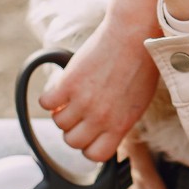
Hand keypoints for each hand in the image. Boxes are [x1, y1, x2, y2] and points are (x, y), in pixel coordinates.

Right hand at [40, 18, 158, 161]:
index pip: (95, 156)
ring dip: (62, 112)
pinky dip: (50, 97)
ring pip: (59, 123)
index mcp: (120, 125)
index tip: (91, 132)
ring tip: (72, 97)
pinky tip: (61, 88)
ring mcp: (83, 101)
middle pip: (73, 141)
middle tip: (80, 112)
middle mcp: (100, 117)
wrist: (134, 33)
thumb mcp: (139, 100)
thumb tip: (108, 130)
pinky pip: (46, 103)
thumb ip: (121, 119)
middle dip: (75, 129)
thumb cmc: (142, 62)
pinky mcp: (69, 83)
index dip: (90, 145)